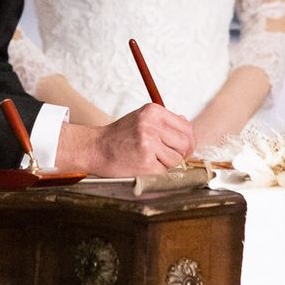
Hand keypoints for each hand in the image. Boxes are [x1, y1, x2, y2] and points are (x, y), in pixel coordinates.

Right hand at [55, 103, 194, 175]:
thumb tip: (188, 128)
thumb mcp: (142, 118)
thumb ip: (164, 122)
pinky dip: (158, 173)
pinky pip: (165, 172)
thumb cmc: (119, 136)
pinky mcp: (146, 162)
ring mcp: (149, 143)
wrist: (96, 148)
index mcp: (153, 111)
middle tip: (170, 158)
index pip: (186, 127)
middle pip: (185, 143)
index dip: (189, 141)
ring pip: (176, 159)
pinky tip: (145, 166)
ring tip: (151, 160)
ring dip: (167, 164)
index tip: (184, 148)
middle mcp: (151, 124)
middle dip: (181, 154)